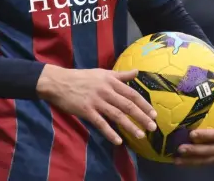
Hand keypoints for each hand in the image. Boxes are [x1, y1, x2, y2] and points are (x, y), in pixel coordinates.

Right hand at [37, 65, 157, 144]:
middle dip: (142, 117)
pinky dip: (110, 133)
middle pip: (127, 105)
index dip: (144, 104)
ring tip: (140, 135)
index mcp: (111, 81)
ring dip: (130, 126)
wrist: (59, 82)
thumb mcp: (102, 73)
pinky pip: (101, 123)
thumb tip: (137, 72)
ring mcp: (96, 101)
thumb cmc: (82, 77)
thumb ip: (120, 75)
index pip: (132, 94)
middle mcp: (106, 91)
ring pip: (117, 115)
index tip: (154, 114)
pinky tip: (118, 141)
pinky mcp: (86, 111)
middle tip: (153, 127)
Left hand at [175, 95, 213, 166]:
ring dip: (193, 160)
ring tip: (177, 160)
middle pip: (213, 151)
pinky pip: (207, 161)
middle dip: (197, 151)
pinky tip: (181, 162)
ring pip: (209, 159)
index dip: (208, 136)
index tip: (192, 134)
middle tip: (181, 149)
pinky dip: (194, 163)